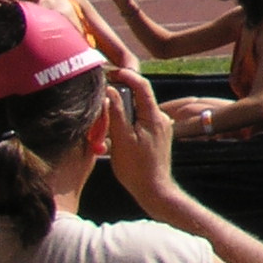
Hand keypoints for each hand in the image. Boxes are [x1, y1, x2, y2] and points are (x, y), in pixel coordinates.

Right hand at [103, 68, 179, 206]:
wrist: (154, 189)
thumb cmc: (136, 168)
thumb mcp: (122, 139)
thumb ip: (116, 113)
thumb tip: (110, 91)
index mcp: (153, 115)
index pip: (142, 85)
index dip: (126, 76)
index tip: (111, 73)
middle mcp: (160, 118)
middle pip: (138, 97)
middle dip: (120, 98)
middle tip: (102, 102)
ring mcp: (160, 127)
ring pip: (137, 111)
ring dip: (122, 114)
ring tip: (106, 127)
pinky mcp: (157, 135)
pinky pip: (140, 122)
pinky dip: (127, 124)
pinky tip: (116, 137)